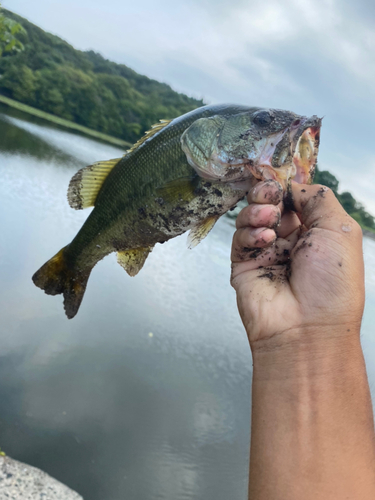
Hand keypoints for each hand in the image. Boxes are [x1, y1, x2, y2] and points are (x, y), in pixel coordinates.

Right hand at [230, 180, 364, 348]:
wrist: (307, 329)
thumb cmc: (332, 283)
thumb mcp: (340, 229)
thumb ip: (318, 198)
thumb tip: (293, 186)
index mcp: (316, 233)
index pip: (296, 199)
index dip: (287, 186)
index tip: (282, 180)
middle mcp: (290, 241)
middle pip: (270, 203)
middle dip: (268, 192)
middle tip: (270, 193)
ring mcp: (265, 252)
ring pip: (251, 216)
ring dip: (258, 210)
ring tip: (269, 218)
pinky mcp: (244, 264)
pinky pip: (240, 237)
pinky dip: (250, 233)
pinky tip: (264, 241)